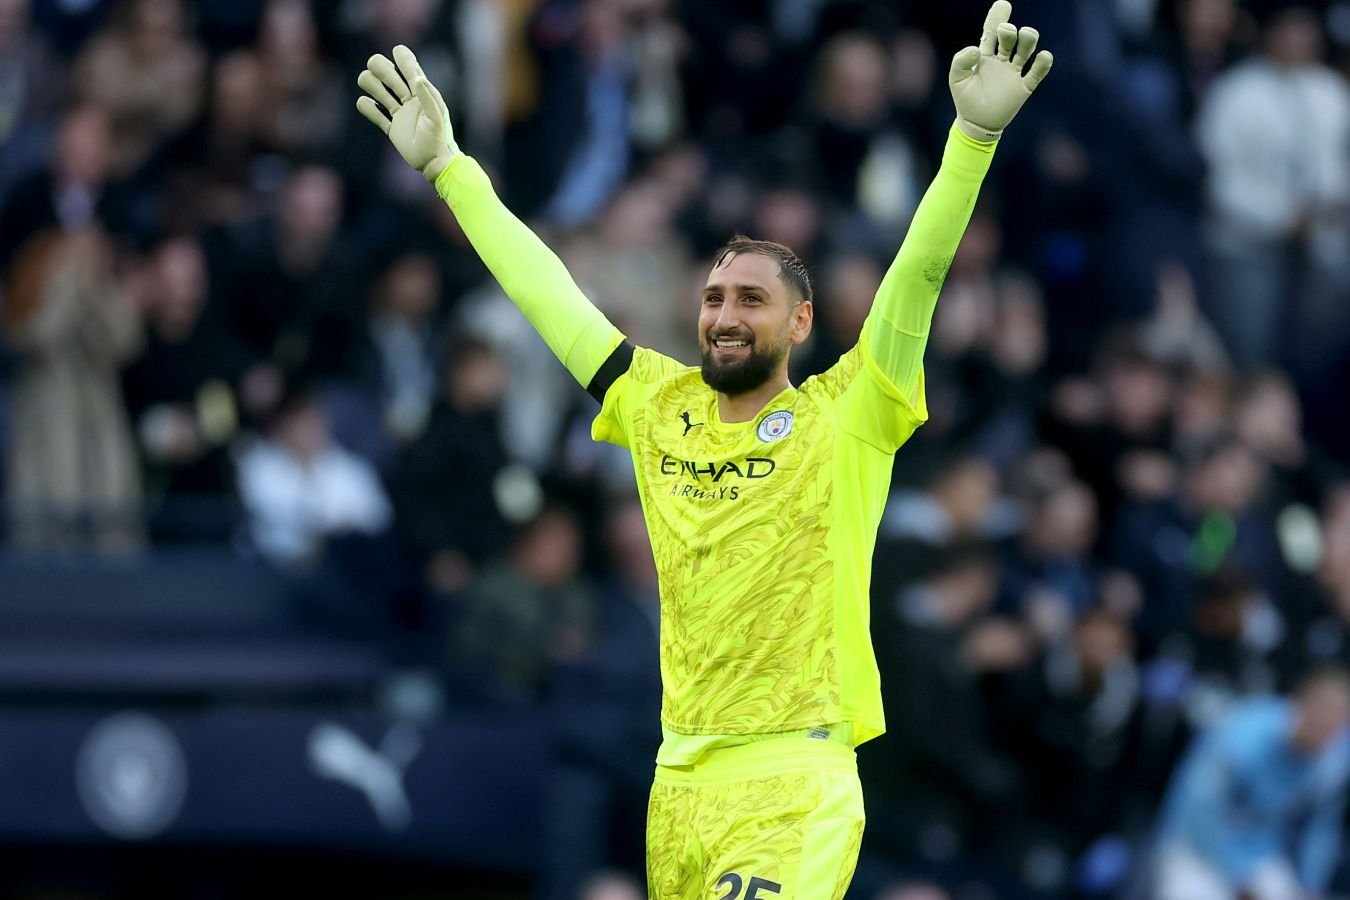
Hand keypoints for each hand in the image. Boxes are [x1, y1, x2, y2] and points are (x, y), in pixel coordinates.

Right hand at [356, 45, 459, 181]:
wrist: (433, 164)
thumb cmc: (439, 139)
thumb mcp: (436, 117)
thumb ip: (428, 97)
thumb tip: (417, 78)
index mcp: (422, 92)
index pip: (409, 66)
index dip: (401, 57)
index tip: (397, 54)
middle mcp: (408, 98)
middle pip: (386, 72)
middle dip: (382, 70)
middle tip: (390, 84)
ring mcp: (398, 112)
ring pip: (376, 88)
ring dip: (371, 85)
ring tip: (377, 95)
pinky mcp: (390, 128)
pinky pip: (372, 112)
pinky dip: (366, 107)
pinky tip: (368, 106)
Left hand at [949, 1, 1052, 141]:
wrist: (977, 125)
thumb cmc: (966, 100)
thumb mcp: (957, 79)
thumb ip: (960, 61)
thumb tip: (976, 49)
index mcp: (985, 56)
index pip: (992, 32)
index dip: (997, 17)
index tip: (1003, 5)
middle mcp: (1002, 60)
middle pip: (1010, 37)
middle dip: (1009, 30)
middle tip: (1005, 31)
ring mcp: (1014, 73)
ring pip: (1026, 48)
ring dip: (1028, 39)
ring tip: (1025, 36)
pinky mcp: (1024, 87)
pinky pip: (1038, 72)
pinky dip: (1043, 63)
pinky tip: (1043, 56)